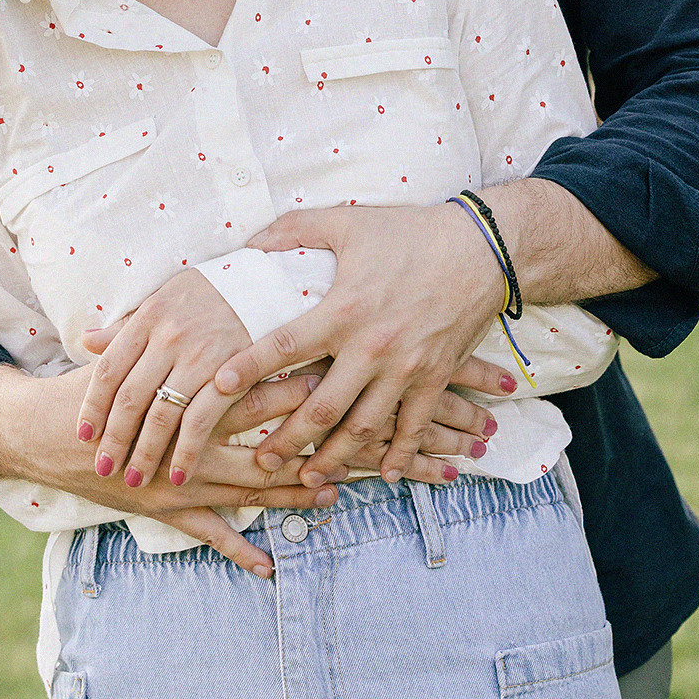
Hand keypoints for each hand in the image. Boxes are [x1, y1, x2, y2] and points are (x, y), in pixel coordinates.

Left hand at [76, 269, 253, 488]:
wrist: (268, 283)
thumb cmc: (211, 292)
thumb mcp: (165, 297)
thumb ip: (127, 326)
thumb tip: (87, 341)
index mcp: (148, 318)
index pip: (109, 368)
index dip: (93, 405)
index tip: (84, 434)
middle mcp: (169, 337)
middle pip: (130, 397)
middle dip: (114, 439)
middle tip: (102, 468)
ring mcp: (199, 357)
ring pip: (161, 415)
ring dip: (145, 453)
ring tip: (134, 480)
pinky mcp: (230, 374)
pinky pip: (200, 421)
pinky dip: (186, 452)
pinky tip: (178, 475)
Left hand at [213, 203, 517, 484]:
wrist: (481, 248)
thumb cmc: (409, 232)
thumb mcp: (347, 222)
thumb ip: (293, 231)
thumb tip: (248, 243)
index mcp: (343, 309)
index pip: (284, 344)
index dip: (248, 367)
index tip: (217, 389)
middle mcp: (372, 346)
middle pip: (321, 406)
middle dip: (287, 438)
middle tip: (260, 461)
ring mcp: (406, 368)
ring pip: (364, 427)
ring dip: (334, 457)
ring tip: (307, 476)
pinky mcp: (436, 378)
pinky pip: (413, 426)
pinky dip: (398, 454)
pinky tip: (380, 474)